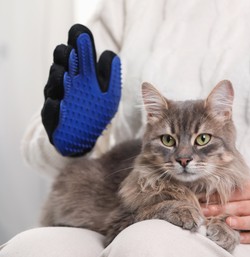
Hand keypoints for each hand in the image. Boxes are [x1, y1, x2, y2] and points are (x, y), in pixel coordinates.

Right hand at [41, 24, 120, 155]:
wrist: (82, 138)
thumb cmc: (96, 110)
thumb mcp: (109, 93)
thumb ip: (111, 75)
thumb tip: (111, 55)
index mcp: (81, 72)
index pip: (78, 51)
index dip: (80, 43)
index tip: (82, 37)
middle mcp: (66, 81)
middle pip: (62, 63)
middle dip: (66, 56)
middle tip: (72, 50)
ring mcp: (56, 98)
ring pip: (53, 84)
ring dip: (58, 79)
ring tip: (64, 74)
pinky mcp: (52, 119)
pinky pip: (50, 113)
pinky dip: (54, 109)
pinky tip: (58, 104)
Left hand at [201, 178, 249, 243]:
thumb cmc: (245, 195)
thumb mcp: (239, 188)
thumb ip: (225, 190)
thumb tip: (202, 194)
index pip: (235, 193)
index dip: (218, 196)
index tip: (202, 200)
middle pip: (240, 207)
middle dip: (221, 210)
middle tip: (205, 212)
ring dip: (239, 222)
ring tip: (228, 222)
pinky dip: (247, 237)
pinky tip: (238, 238)